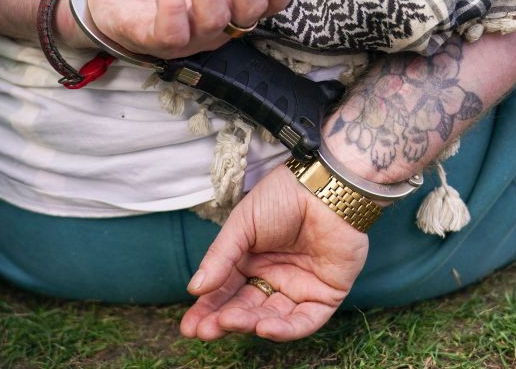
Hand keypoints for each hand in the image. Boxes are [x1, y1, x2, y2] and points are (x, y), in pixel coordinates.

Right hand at [179, 165, 368, 341]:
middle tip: (205, 330)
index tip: (189, 327)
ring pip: (273, 318)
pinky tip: (263, 328)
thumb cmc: (283, 196)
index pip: (227, 292)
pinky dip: (286, 330)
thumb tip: (195, 289)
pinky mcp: (327, 293)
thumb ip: (220, 257)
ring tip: (229, 322)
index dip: (208, 309)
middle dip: (225, 321)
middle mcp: (275, 277)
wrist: (325, 185)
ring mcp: (300, 287)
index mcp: (252, 261)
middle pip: (247, 308)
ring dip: (250, 325)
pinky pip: (306, 320)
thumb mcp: (242, 225)